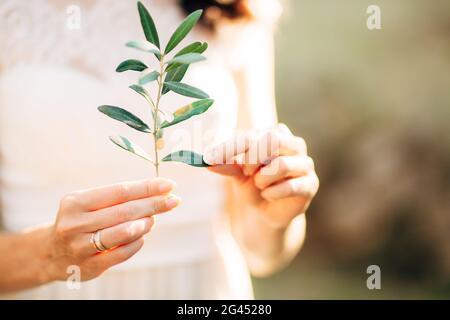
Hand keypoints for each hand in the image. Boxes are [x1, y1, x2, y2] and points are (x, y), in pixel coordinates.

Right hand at [44, 178, 179, 281]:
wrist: (51, 253)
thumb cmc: (81, 221)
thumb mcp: (89, 204)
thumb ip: (119, 199)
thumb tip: (158, 194)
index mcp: (76, 202)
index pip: (120, 191)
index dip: (147, 187)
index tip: (169, 184)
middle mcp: (75, 223)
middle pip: (125, 211)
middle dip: (154, 204)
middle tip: (174, 200)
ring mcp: (80, 247)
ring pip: (124, 232)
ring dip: (146, 224)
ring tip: (154, 218)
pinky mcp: (89, 266)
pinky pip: (123, 253)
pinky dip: (137, 242)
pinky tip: (141, 235)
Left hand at [205, 124, 318, 227]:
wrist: (267, 213)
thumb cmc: (253, 187)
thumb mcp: (237, 175)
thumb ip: (227, 166)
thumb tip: (207, 161)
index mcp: (274, 134)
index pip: (250, 135)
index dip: (229, 147)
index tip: (209, 158)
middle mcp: (293, 144)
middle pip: (273, 139)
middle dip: (253, 158)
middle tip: (246, 172)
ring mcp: (305, 164)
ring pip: (281, 165)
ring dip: (263, 179)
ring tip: (260, 185)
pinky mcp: (311, 184)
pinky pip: (291, 186)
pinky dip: (273, 193)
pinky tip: (269, 196)